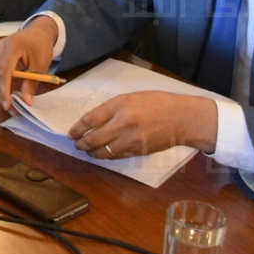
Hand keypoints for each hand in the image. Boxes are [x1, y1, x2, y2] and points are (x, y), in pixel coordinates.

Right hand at [0, 18, 58, 110]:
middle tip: (10, 108)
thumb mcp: (41, 65)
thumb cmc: (40, 46)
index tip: (8, 105)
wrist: (37, 32)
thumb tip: (26, 102)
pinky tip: (6, 93)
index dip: (4, 90)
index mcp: (12, 46)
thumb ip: (32, 83)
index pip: (2, 71)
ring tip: (9, 103)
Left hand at [68, 92, 216, 159]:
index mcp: (119, 105)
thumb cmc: (157, 103)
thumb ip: (112, 108)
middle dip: (82, 144)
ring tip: (88, 151)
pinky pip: (117, 156)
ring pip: (104, 151)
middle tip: (76, 144)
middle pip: (94, 138)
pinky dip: (108, 156)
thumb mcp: (131, 98)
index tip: (71, 133)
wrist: (182, 118)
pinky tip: (104, 153)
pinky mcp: (138, 151)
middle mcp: (123, 122)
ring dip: (93, 153)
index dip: (77, 128)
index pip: (90, 119)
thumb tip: (93, 121)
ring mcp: (131, 139)